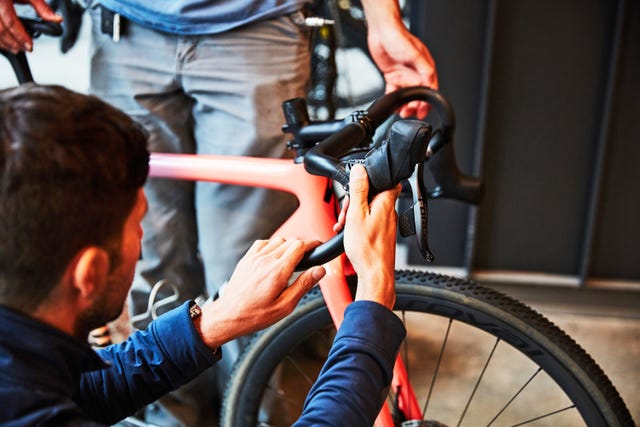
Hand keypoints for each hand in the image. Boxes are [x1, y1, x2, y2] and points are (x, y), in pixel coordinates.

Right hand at [0, 0, 61, 52]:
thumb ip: (43, 8)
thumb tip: (58, 20)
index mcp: (3, 0)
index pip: (11, 22)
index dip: (21, 37)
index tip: (30, 47)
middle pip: (1, 29)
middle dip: (13, 43)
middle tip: (26, 49)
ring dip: (5, 43)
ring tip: (17, 48)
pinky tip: (7, 43)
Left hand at [198, 238, 325, 347]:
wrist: (228, 315)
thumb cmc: (255, 314)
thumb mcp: (285, 306)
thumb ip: (303, 285)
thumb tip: (319, 270)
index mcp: (278, 271)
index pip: (300, 246)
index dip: (312, 244)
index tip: (318, 246)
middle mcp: (266, 260)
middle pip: (290, 241)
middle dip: (302, 246)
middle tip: (308, 257)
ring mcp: (254, 258)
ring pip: (277, 241)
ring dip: (288, 246)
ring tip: (292, 260)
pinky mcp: (246, 259)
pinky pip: (263, 243)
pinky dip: (272, 245)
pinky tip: (274, 257)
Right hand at [344, 164, 400, 308]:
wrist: (374, 274)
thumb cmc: (367, 250)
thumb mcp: (357, 214)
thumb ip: (359, 190)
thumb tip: (360, 170)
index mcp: (386, 203)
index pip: (387, 179)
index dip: (372, 178)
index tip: (359, 183)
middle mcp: (389, 212)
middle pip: (373, 195)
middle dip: (356, 200)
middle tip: (347, 211)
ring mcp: (387, 224)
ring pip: (369, 209)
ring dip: (354, 214)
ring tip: (345, 225)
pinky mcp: (382, 234)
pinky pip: (370, 222)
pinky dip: (358, 224)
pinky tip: (349, 233)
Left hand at [361, 0, 437, 118]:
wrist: (381, 32)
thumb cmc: (399, 38)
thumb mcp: (416, 54)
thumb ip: (425, 70)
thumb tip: (431, 83)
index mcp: (425, 68)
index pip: (429, 89)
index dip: (426, 102)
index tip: (422, 111)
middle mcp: (415, 73)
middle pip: (417, 94)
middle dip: (414, 106)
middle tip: (409, 113)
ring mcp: (403, 75)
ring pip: (406, 95)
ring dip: (404, 104)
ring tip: (401, 111)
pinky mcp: (392, 76)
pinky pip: (394, 91)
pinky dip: (393, 98)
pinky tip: (392, 104)